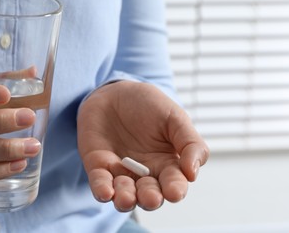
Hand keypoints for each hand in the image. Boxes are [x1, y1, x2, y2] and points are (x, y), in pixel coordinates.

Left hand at [77, 81, 208, 211]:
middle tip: (151, 198)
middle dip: (150, 199)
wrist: (115, 92)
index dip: (175, 189)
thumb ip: (190, 143)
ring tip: (127, 198)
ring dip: (126, 199)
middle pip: (149, 195)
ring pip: (124, 195)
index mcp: (167, 164)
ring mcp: (120, 172)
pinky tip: (106, 193)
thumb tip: (192, 173)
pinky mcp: (98, 167)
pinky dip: (102, 190)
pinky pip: (100, 183)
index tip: (174, 192)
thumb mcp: (175, 117)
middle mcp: (144, 174)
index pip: (174, 183)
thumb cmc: (148, 105)